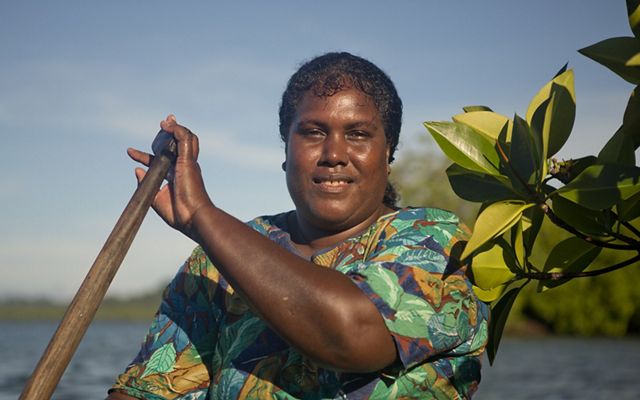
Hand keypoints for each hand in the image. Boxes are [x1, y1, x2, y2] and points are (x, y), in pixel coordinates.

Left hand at [128, 115, 212, 239]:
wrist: (193, 218)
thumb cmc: (180, 214)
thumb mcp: (156, 198)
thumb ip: (146, 183)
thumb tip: (137, 170)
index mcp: (177, 176)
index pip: (161, 160)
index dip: (144, 155)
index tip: (129, 152)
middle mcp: (184, 167)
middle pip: (179, 144)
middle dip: (171, 132)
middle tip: (162, 124)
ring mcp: (187, 163)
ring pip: (187, 138)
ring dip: (176, 128)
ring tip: (165, 122)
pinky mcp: (188, 160)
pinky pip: (184, 138)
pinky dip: (177, 130)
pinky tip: (167, 126)